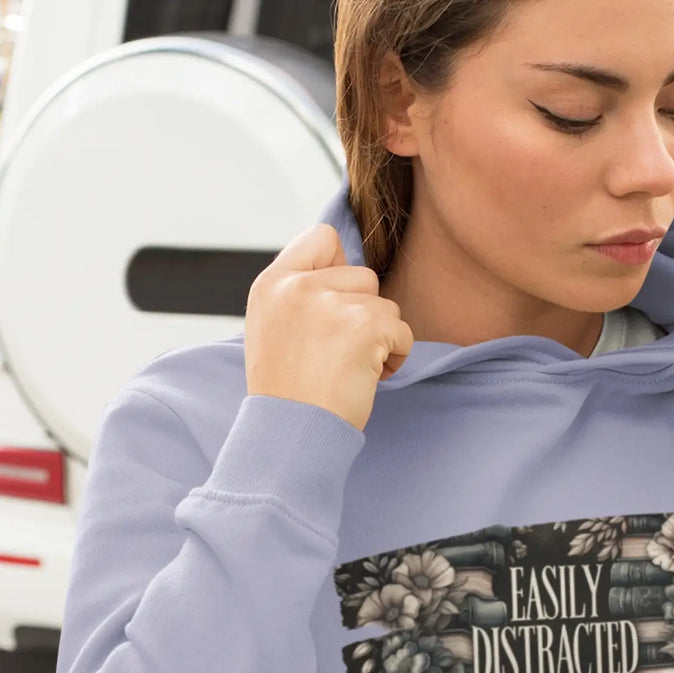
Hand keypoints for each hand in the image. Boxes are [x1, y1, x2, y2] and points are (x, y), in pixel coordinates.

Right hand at [245, 223, 413, 431]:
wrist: (291, 433)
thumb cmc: (288, 393)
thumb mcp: (273, 329)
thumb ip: (301, 295)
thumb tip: (344, 270)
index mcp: (272, 284)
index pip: (322, 237)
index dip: (341, 266)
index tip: (338, 304)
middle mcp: (298, 287)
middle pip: (364, 275)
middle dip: (365, 313)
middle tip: (343, 352)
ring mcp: (330, 304)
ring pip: (386, 306)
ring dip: (381, 338)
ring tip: (353, 368)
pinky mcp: (363, 326)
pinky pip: (402, 332)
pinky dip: (395, 357)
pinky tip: (369, 378)